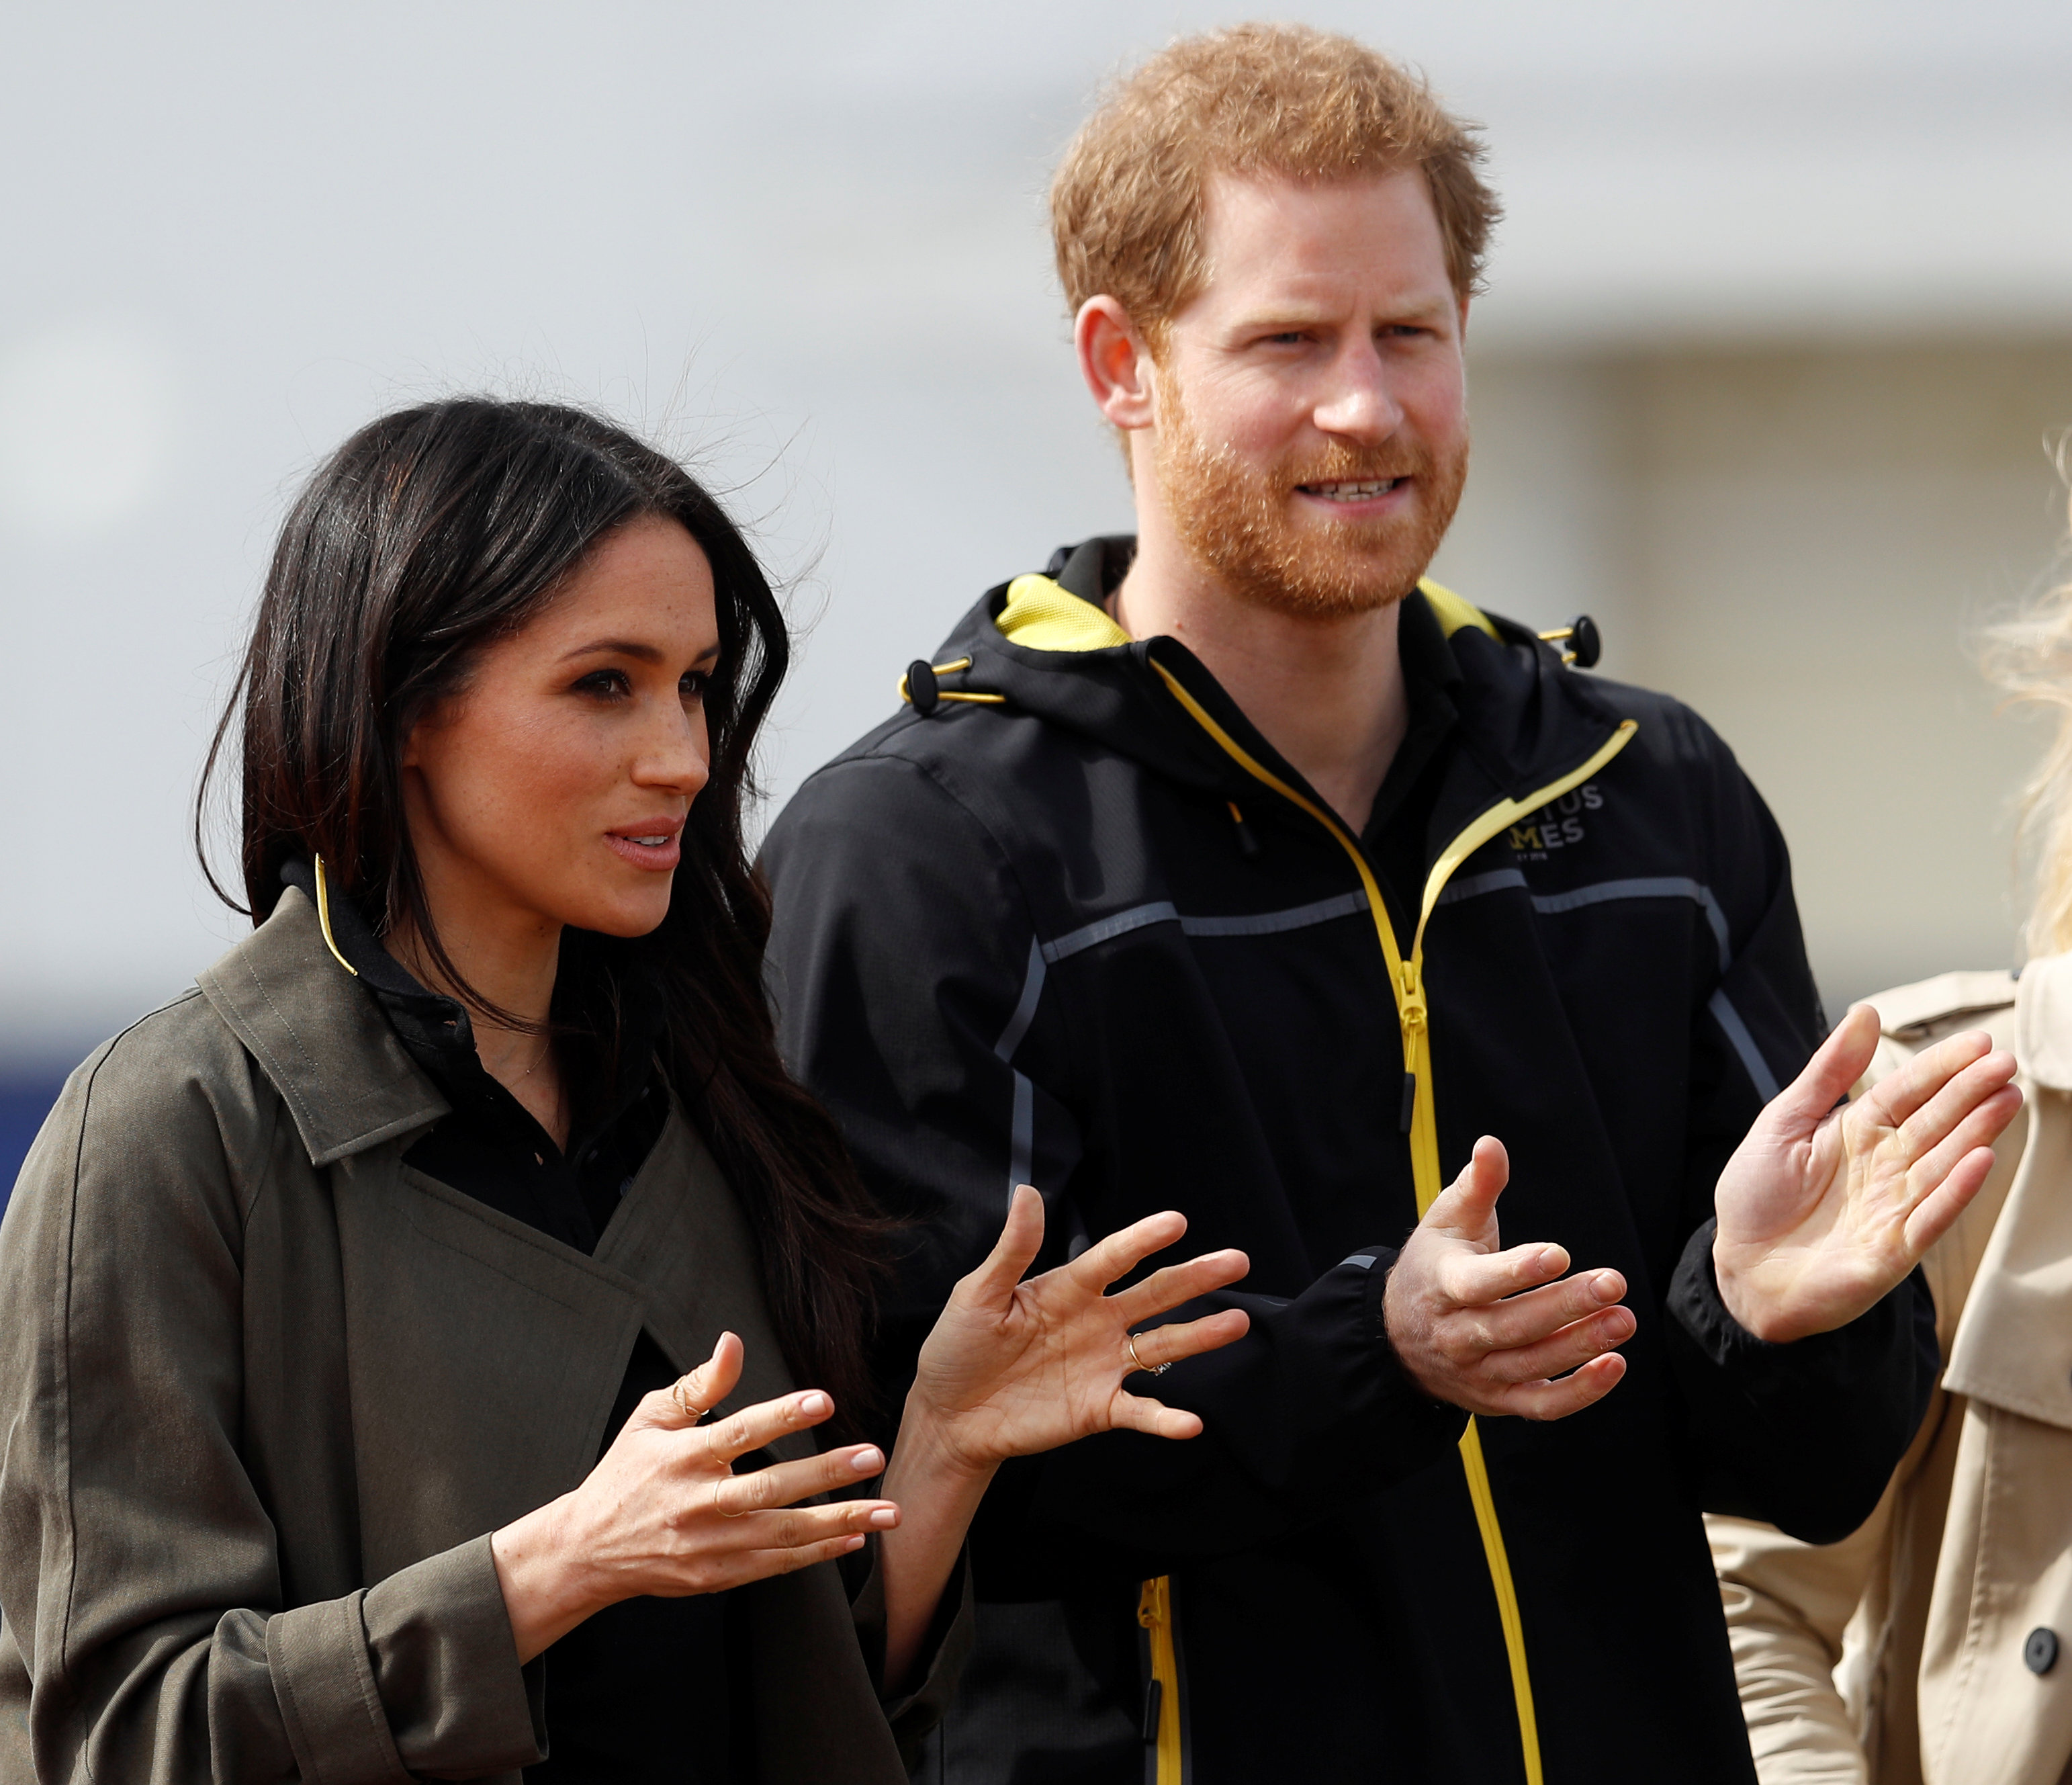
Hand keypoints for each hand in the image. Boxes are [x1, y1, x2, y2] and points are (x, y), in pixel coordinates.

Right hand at [491, 1332, 894, 1661]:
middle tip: (874, 1456)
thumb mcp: (650, 1418)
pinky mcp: (717, 1576)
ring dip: (841, 1521)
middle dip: (827, 1474)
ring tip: (888, 1511)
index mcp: (682, 1458)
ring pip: (784, 1534)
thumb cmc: (625, 1473)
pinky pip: (776, 1565)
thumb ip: (700, 1384)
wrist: (587, 1549)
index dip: (782, 1416)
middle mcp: (699, 1503)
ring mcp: (710, 1546)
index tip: (825, 1401)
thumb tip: (734, 1341)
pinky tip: (854, 1538)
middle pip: (771, 1488)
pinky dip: (817, 1554)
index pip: (740, 1433)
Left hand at [903, 1185, 1250, 1476]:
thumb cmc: (958, 1348)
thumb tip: (1029, 1192)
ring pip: (1161, 1346)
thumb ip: (1012, 1251)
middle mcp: (1095, 1322)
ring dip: (1200, 1336)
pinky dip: (1165, 1418)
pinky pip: (1140, 1411)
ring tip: (1238, 1322)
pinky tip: (1191, 1422)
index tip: (1176, 1222)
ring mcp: (1101, 1365)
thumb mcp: (977, 1294)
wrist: (948, 1415)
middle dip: (1195, 1278)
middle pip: (1154, 1294)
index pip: (1113, 1258)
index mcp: (1067, 1288)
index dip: (1143, 1240)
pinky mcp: (1098, 1409)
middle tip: (1237, 1260)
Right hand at [1383, 1135, 1632, 1418]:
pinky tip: (1614, 1364)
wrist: (1398, 1338)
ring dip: (1580, 1345)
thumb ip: (1476, 1185)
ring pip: (1531, 1364)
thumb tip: (1492, 1143)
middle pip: (1512, 1326)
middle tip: (1614, 1282)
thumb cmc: (1433, 1266)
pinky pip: (1542, 1405)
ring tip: (1624, 1318)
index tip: (1560, 1253)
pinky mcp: (1498, 1400)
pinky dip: (1580, 1393)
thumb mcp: (1446, 1221)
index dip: (1516, 1272)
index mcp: (1440, 1285)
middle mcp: (1456, 1335)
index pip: (1476, 1284)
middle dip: (1565, 1306)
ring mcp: (1477, 1373)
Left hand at [1712, 1005, 2020, 1342]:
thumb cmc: (1756, 1197)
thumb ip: (1827, 1072)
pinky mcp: (1894, 1249)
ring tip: (2006, 1099)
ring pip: (1943, 1163)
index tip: (1979, 1042)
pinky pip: (1930, 1215)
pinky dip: (1955, 1190)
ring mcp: (1894, 1207)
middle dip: (1970, 1093)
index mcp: (1857, 1132)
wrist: (1741, 1269)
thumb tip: (1866, 1011)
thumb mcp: (1784, 1122)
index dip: (1941, 1068)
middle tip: (2006, 1064)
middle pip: (1934, 1123)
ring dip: (1976, 1133)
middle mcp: (1884, 1166)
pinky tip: (1981, 1159)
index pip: (1907, 1092)